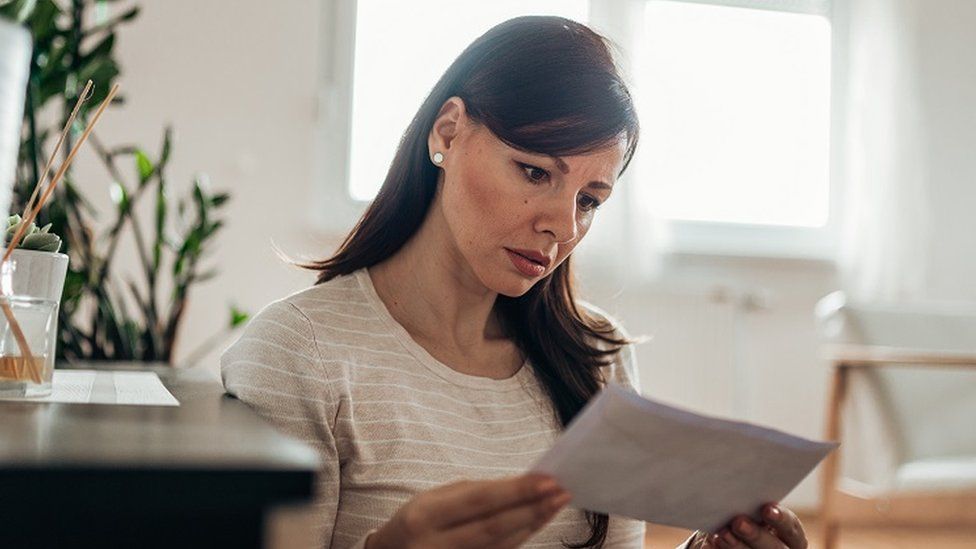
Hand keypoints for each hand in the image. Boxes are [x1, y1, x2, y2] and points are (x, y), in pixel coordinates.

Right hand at [365, 473, 571, 548]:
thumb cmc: (414, 523)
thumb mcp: (430, 500)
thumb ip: (470, 493)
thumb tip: (516, 486)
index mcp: (424, 516)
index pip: (479, 500)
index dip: (516, 491)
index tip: (547, 480)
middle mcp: (435, 545)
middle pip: (495, 527)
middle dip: (532, 508)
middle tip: (561, 492)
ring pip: (501, 546)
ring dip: (532, 524)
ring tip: (555, 505)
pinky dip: (520, 538)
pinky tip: (535, 524)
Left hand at [692, 502, 807, 548]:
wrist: (724, 537)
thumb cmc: (739, 514)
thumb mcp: (748, 506)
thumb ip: (750, 501)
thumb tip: (742, 481)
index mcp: (790, 536)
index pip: (791, 528)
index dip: (781, 519)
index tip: (766, 509)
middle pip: (775, 548)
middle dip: (756, 535)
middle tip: (738, 521)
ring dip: (737, 547)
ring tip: (721, 534)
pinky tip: (711, 544)